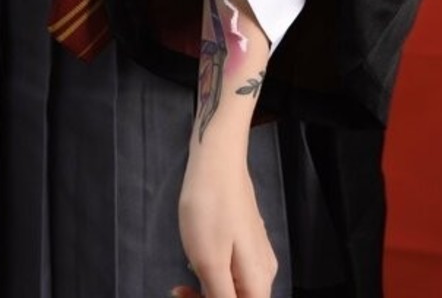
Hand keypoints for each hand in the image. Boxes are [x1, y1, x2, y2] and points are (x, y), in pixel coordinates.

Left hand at [178, 148, 277, 297]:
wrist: (216, 158)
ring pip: (233, 292)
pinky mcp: (245, 241)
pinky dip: (211, 277)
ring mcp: (255, 255)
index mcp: (259, 283)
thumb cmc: (210, 209)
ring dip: (206, 294)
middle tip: (177, 292)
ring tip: (182, 280)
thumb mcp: (210, 263)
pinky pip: (231, 274)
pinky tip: (195, 262)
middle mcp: (264, 273)